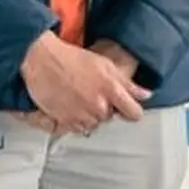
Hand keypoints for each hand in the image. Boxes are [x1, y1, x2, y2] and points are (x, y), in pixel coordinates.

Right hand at [20, 31, 145, 135]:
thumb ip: (128, 84)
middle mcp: (98, 105)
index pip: (134, 113)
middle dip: (105, 108)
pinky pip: (77, 128)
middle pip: (110, 118)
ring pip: (94, 124)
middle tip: (92, 94)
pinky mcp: (66, 121)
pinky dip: (75, 120)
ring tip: (79, 98)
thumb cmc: (72, 59)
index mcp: (111, 90)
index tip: (127, 109)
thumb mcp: (105, 66)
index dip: (131, 111)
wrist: (42, 61)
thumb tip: (145, 95)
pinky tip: (70, 105)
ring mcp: (82, 115)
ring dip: (89, 115)